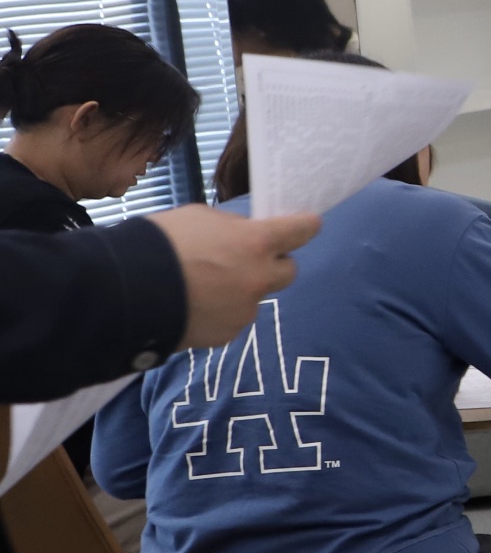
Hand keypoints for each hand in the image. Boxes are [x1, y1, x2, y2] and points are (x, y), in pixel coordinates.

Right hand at [153, 205, 317, 347]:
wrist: (123, 292)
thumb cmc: (157, 244)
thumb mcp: (197, 218)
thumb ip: (230, 227)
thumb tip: (243, 234)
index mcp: (256, 243)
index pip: (302, 231)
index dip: (303, 226)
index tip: (305, 225)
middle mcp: (259, 278)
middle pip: (288, 271)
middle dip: (271, 264)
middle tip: (245, 259)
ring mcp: (244, 310)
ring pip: (254, 297)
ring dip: (239, 290)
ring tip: (201, 285)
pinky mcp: (227, 334)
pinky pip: (232, 319)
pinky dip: (219, 312)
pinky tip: (191, 305)